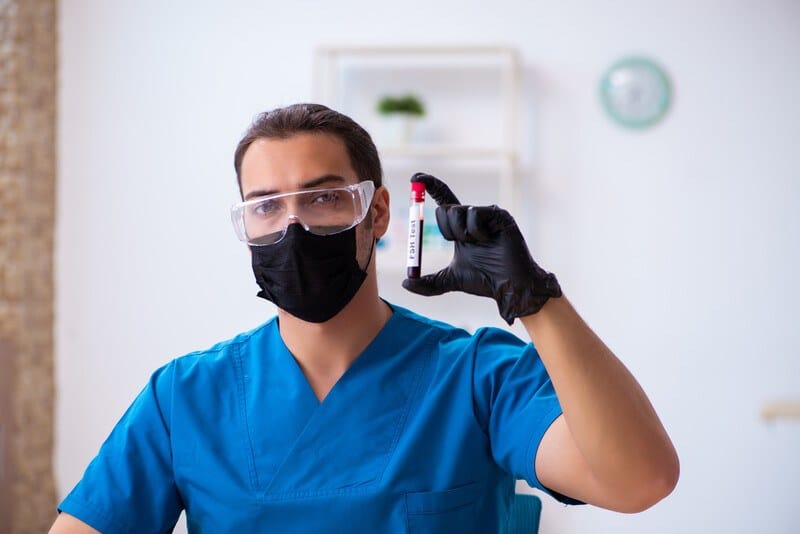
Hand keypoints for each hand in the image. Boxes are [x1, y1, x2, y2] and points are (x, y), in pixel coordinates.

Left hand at [402, 173, 561, 324]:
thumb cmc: (484, 281)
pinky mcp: (499, 215)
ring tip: (478, 244)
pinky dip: (475, 232)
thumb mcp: (450, 280)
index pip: (443, 200)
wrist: (508, 286)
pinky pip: (474, 215)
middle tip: (460, 243)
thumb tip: (406, 283)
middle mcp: (472, 217)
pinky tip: (489, 241)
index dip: (430, 186)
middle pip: (445, 208)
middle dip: (446, 229)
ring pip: (457, 211)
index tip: (416, 176)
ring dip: (460, 233)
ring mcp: (486, 215)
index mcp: (461, 227)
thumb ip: (428, 283)